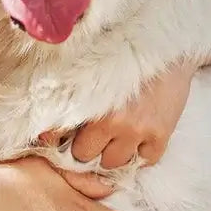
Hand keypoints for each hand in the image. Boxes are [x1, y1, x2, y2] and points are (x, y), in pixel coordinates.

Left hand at [43, 60, 196, 168]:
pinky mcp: (161, 134)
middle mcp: (112, 121)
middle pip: (86, 155)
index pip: (62, 137)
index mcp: (89, 103)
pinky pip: (145, 161)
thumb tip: (45, 131)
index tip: (63, 137)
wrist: (166, 46)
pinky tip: (135, 142)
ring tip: (112, 139)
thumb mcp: (89, 71)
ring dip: (110, 154)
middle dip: (84, 148)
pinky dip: (139, 156)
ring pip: (113, 163)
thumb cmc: (125, 55)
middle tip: (89, 137)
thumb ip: (67, 97)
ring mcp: (138, 131)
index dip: (60, 140)